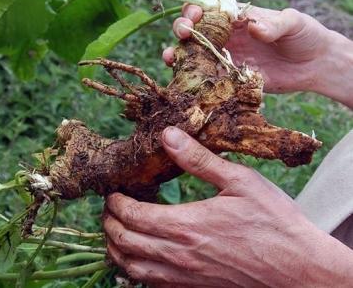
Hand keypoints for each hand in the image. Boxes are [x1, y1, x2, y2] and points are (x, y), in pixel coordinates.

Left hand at [103, 126, 352, 286]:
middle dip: (109, 223)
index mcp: (185, 225)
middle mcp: (178, 254)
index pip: (132, 215)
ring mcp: (185, 276)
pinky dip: (135, 271)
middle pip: (124, 242)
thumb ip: (199, 159)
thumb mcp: (239, 182)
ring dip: (116, 250)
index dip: (115, 202)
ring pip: (132, 268)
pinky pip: (152, 284)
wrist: (299, 269)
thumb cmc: (273, 223)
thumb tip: (168, 135)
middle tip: (110, 209)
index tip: (113, 192)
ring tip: (115, 233)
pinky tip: (138, 259)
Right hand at [162, 5, 343, 94]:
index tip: (194, 16)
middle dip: (182, 30)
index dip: (195, 11)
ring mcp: (225, 59)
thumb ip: (274, 23)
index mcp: (236, 18)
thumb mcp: (293, 23)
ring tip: (171, 57)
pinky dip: (192, 80)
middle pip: (194, 31)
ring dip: (178, 54)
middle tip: (183, 34)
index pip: (208, 10)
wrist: (313, 65)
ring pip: (193, 55)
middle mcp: (226, 37)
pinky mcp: (228, 79)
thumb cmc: (305, 35)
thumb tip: (254, 27)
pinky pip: (206, 79)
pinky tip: (184, 81)